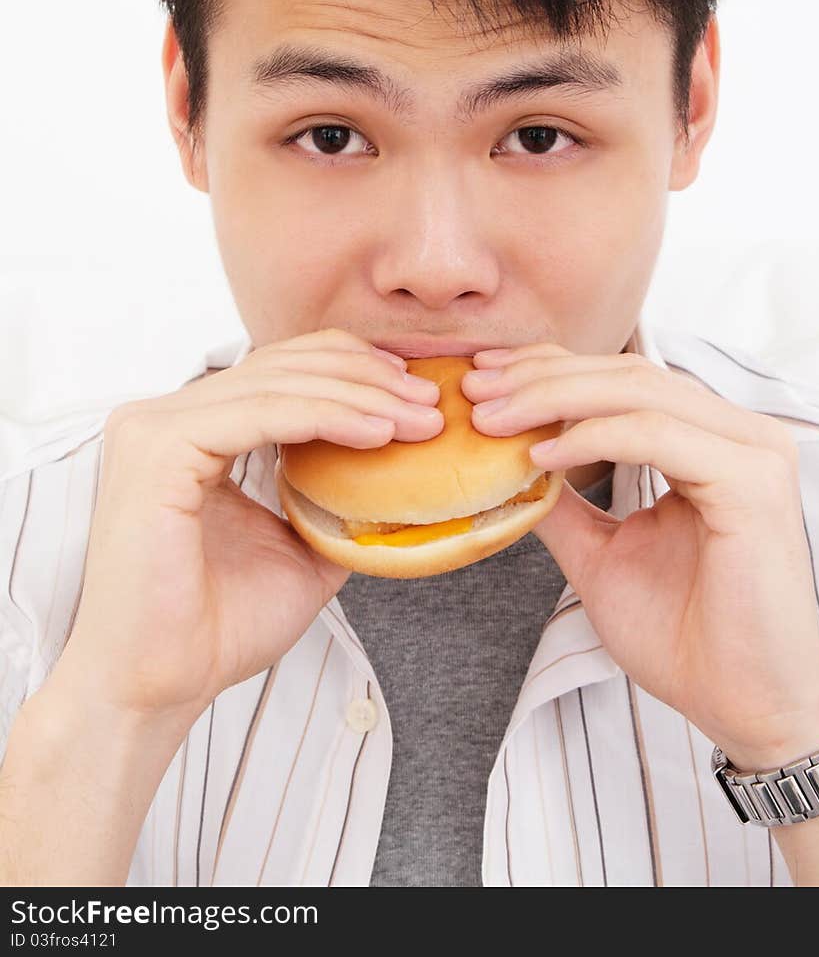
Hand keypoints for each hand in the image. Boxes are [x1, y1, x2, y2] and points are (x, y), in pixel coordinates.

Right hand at [54, 329, 443, 730]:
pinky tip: (377, 433)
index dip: (351, 369)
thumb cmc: (216, 631)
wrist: (159, 689)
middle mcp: (162, 418)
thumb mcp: (299, 552)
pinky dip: (326, 417)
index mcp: (187, 431)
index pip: (276, 371)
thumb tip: (398, 480)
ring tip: (418, 420)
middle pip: (281, 366)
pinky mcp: (157, 449)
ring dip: (360, 397)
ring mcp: (152, 428)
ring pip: (278, 384)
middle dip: (366, 377)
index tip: (415, 394)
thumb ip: (332, 503)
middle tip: (429, 403)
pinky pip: (260, 414)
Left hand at [463, 343, 818, 770]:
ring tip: (493, 420)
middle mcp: (740, 435)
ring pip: (639, 392)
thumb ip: (563, 503)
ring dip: (554, 398)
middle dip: (541, 377)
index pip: (623, 379)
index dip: (548, 370)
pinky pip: (658, 434)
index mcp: (712, 441)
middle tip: (474, 392)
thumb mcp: (601, 553)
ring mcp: (754, 453)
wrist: (741, 708)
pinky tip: (542, 454)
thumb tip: (503, 464)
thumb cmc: (683, 637)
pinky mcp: (752, 483)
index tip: (480, 381)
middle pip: (627, 374)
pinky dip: (593, 437)